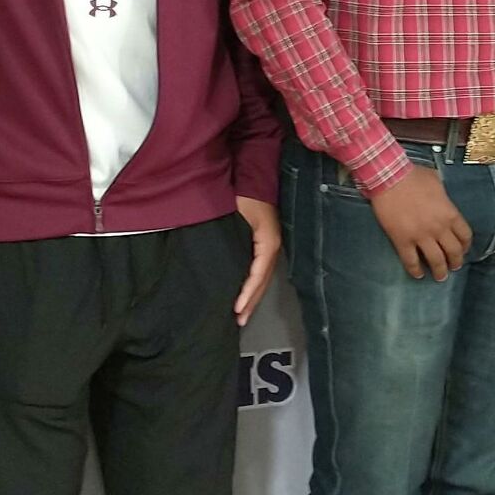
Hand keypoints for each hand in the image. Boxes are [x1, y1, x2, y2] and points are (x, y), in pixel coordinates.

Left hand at [232, 195, 280, 325]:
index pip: (258, 274)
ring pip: (264, 276)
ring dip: (254, 296)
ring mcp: (271, 244)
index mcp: (268, 242)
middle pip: (263, 280)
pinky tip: (247, 293)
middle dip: (252, 301)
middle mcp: (272, 246)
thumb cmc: (245, 193)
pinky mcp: (266, 241)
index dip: (248, 293)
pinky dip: (254, 284)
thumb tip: (222, 265)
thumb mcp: (238, 215)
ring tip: (243, 315)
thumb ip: (232, 238)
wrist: (256, 173)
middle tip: (239, 321)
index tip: (237, 309)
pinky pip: (261, 268)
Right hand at [369, 165, 471, 279]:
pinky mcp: (403, 241)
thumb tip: (442, 197)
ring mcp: (421, 236)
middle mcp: (439, 228)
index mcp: (450, 214)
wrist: (389, 178)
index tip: (463, 249)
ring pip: (436, 261)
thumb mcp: (437, 181)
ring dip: (440, 271)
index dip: (466, 245)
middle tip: (454, 266)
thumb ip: (443, 195)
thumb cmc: (414, 176)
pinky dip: (416, 270)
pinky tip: (418, 275)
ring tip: (440, 277)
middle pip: (453, 252)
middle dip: (456, 262)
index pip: (465, 235)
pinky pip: (411, 261)